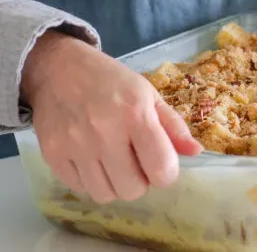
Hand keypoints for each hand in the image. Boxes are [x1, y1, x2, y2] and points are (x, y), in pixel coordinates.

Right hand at [21, 32, 201, 203]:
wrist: (60, 68)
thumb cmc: (111, 81)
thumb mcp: (149, 94)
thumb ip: (173, 126)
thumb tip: (195, 153)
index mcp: (135, 114)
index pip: (161, 167)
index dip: (167, 174)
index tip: (163, 165)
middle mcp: (104, 132)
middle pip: (132, 189)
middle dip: (141, 181)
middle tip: (137, 163)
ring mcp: (75, 145)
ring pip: (104, 195)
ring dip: (115, 185)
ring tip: (115, 163)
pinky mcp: (52, 154)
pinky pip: (79, 188)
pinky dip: (90, 181)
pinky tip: (93, 160)